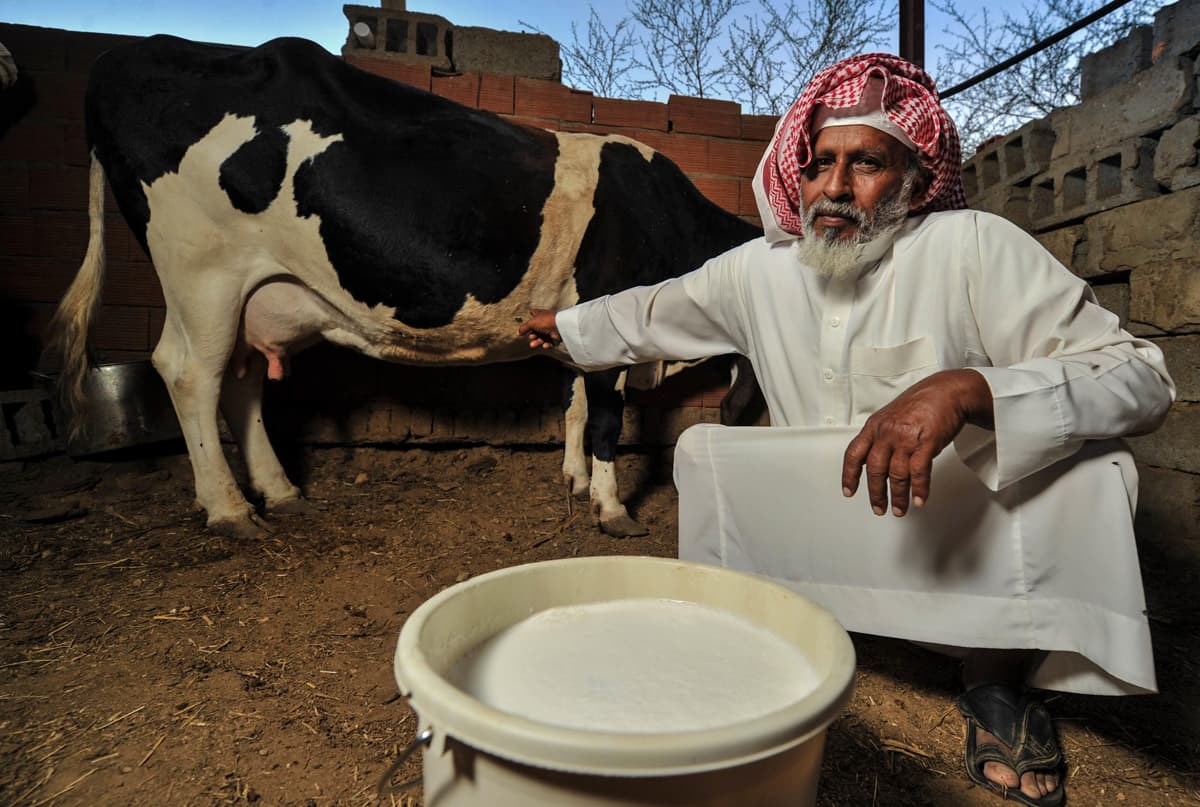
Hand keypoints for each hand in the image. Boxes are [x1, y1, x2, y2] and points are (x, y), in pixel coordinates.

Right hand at [519, 309, 561, 349]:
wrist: (560, 327)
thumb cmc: (546, 321)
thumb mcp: (531, 323)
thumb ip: (524, 328)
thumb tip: (518, 333)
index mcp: (540, 314)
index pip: (534, 313)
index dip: (530, 315)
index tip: (526, 319)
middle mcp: (546, 321)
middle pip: (536, 329)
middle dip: (533, 335)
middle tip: (531, 338)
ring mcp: (551, 329)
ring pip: (542, 337)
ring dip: (537, 341)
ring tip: (533, 344)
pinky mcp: (556, 337)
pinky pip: (549, 342)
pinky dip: (546, 344)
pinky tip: (544, 345)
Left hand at [841, 369, 992, 516]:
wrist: (949, 391)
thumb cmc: (922, 403)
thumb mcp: (891, 416)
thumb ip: (880, 436)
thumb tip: (873, 458)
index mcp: (874, 426)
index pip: (854, 453)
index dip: (849, 475)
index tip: (849, 491)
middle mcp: (887, 433)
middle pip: (875, 470)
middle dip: (876, 493)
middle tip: (878, 508)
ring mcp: (905, 438)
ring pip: (896, 475)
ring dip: (898, 496)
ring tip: (900, 509)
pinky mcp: (926, 442)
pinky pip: (918, 472)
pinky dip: (919, 489)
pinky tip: (918, 499)